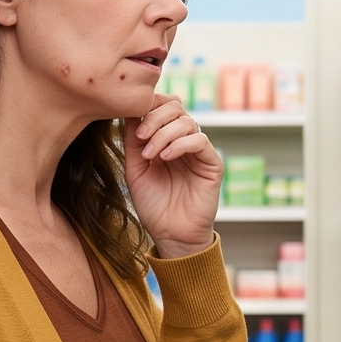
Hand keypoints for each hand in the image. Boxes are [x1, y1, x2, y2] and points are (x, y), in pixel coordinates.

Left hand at [123, 93, 219, 258]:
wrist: (170, 234)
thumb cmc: (152, 205)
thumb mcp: (135, 170)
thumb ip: (133, 142)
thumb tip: (128, 112)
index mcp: (166, 139)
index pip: (163, 107)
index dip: (150, 106)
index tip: (131, 118)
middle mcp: (184, 141)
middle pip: (176, 108)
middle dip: (155, 117)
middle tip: (140, 137)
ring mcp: (199, 151)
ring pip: (187, 122)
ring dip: (164, 134)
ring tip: (150, 155)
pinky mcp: (212, 163)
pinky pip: (200, 141)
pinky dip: (180, 144)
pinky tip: (165, 158)